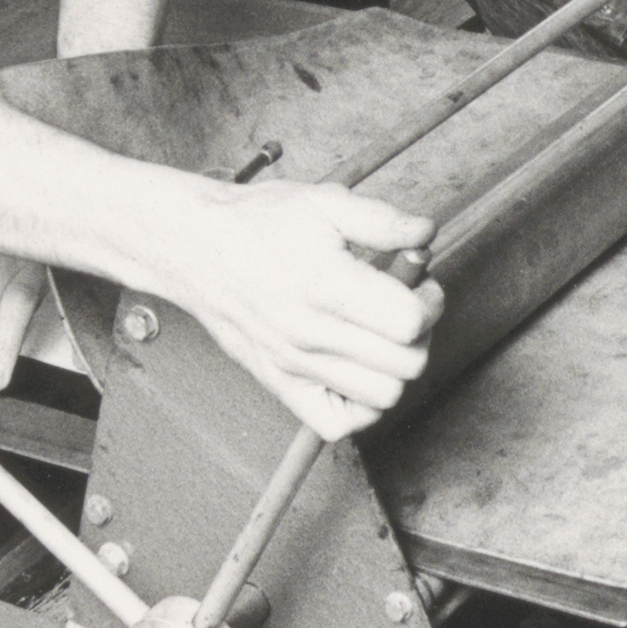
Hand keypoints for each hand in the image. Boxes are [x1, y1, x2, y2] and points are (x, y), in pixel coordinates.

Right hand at [151, 179, 443, 440]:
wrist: (197, 248)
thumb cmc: (257, 224)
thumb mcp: (325, 203)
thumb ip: (382, 221)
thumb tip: (424, 234)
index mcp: (328, 286)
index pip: (410, 322)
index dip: (429, 300)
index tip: (419, 283)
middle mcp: (312, 334)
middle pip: (406, 363)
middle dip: (421, 333)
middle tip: (404, 306)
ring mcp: (295, 365)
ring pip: (382, 397)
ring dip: (396, 368)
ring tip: (382, 337)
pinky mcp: (281, 384)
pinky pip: (337, 424)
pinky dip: (360, 406)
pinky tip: (359, 370)